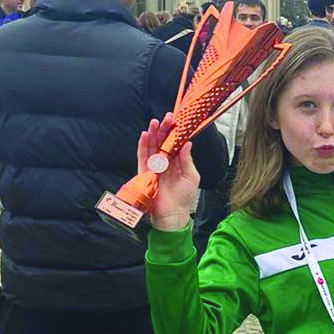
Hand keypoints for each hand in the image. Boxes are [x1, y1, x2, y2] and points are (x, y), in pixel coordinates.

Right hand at [137, 112, 200, 230]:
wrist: (172, 216)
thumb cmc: (184, 199)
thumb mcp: (191, 177)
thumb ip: (187, 160)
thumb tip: (187, 143)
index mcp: (177, 163)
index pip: (174, 144)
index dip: (175, 133)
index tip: (177, 121)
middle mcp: (165, 164)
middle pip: (162, 143)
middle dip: (164, 130)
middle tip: (167, 118)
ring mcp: (154, 168)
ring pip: (152, 147)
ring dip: (153, 134)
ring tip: (155, 122)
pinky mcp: (145, 174)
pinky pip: (142, 157)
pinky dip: (143, 146)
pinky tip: (145, 135)